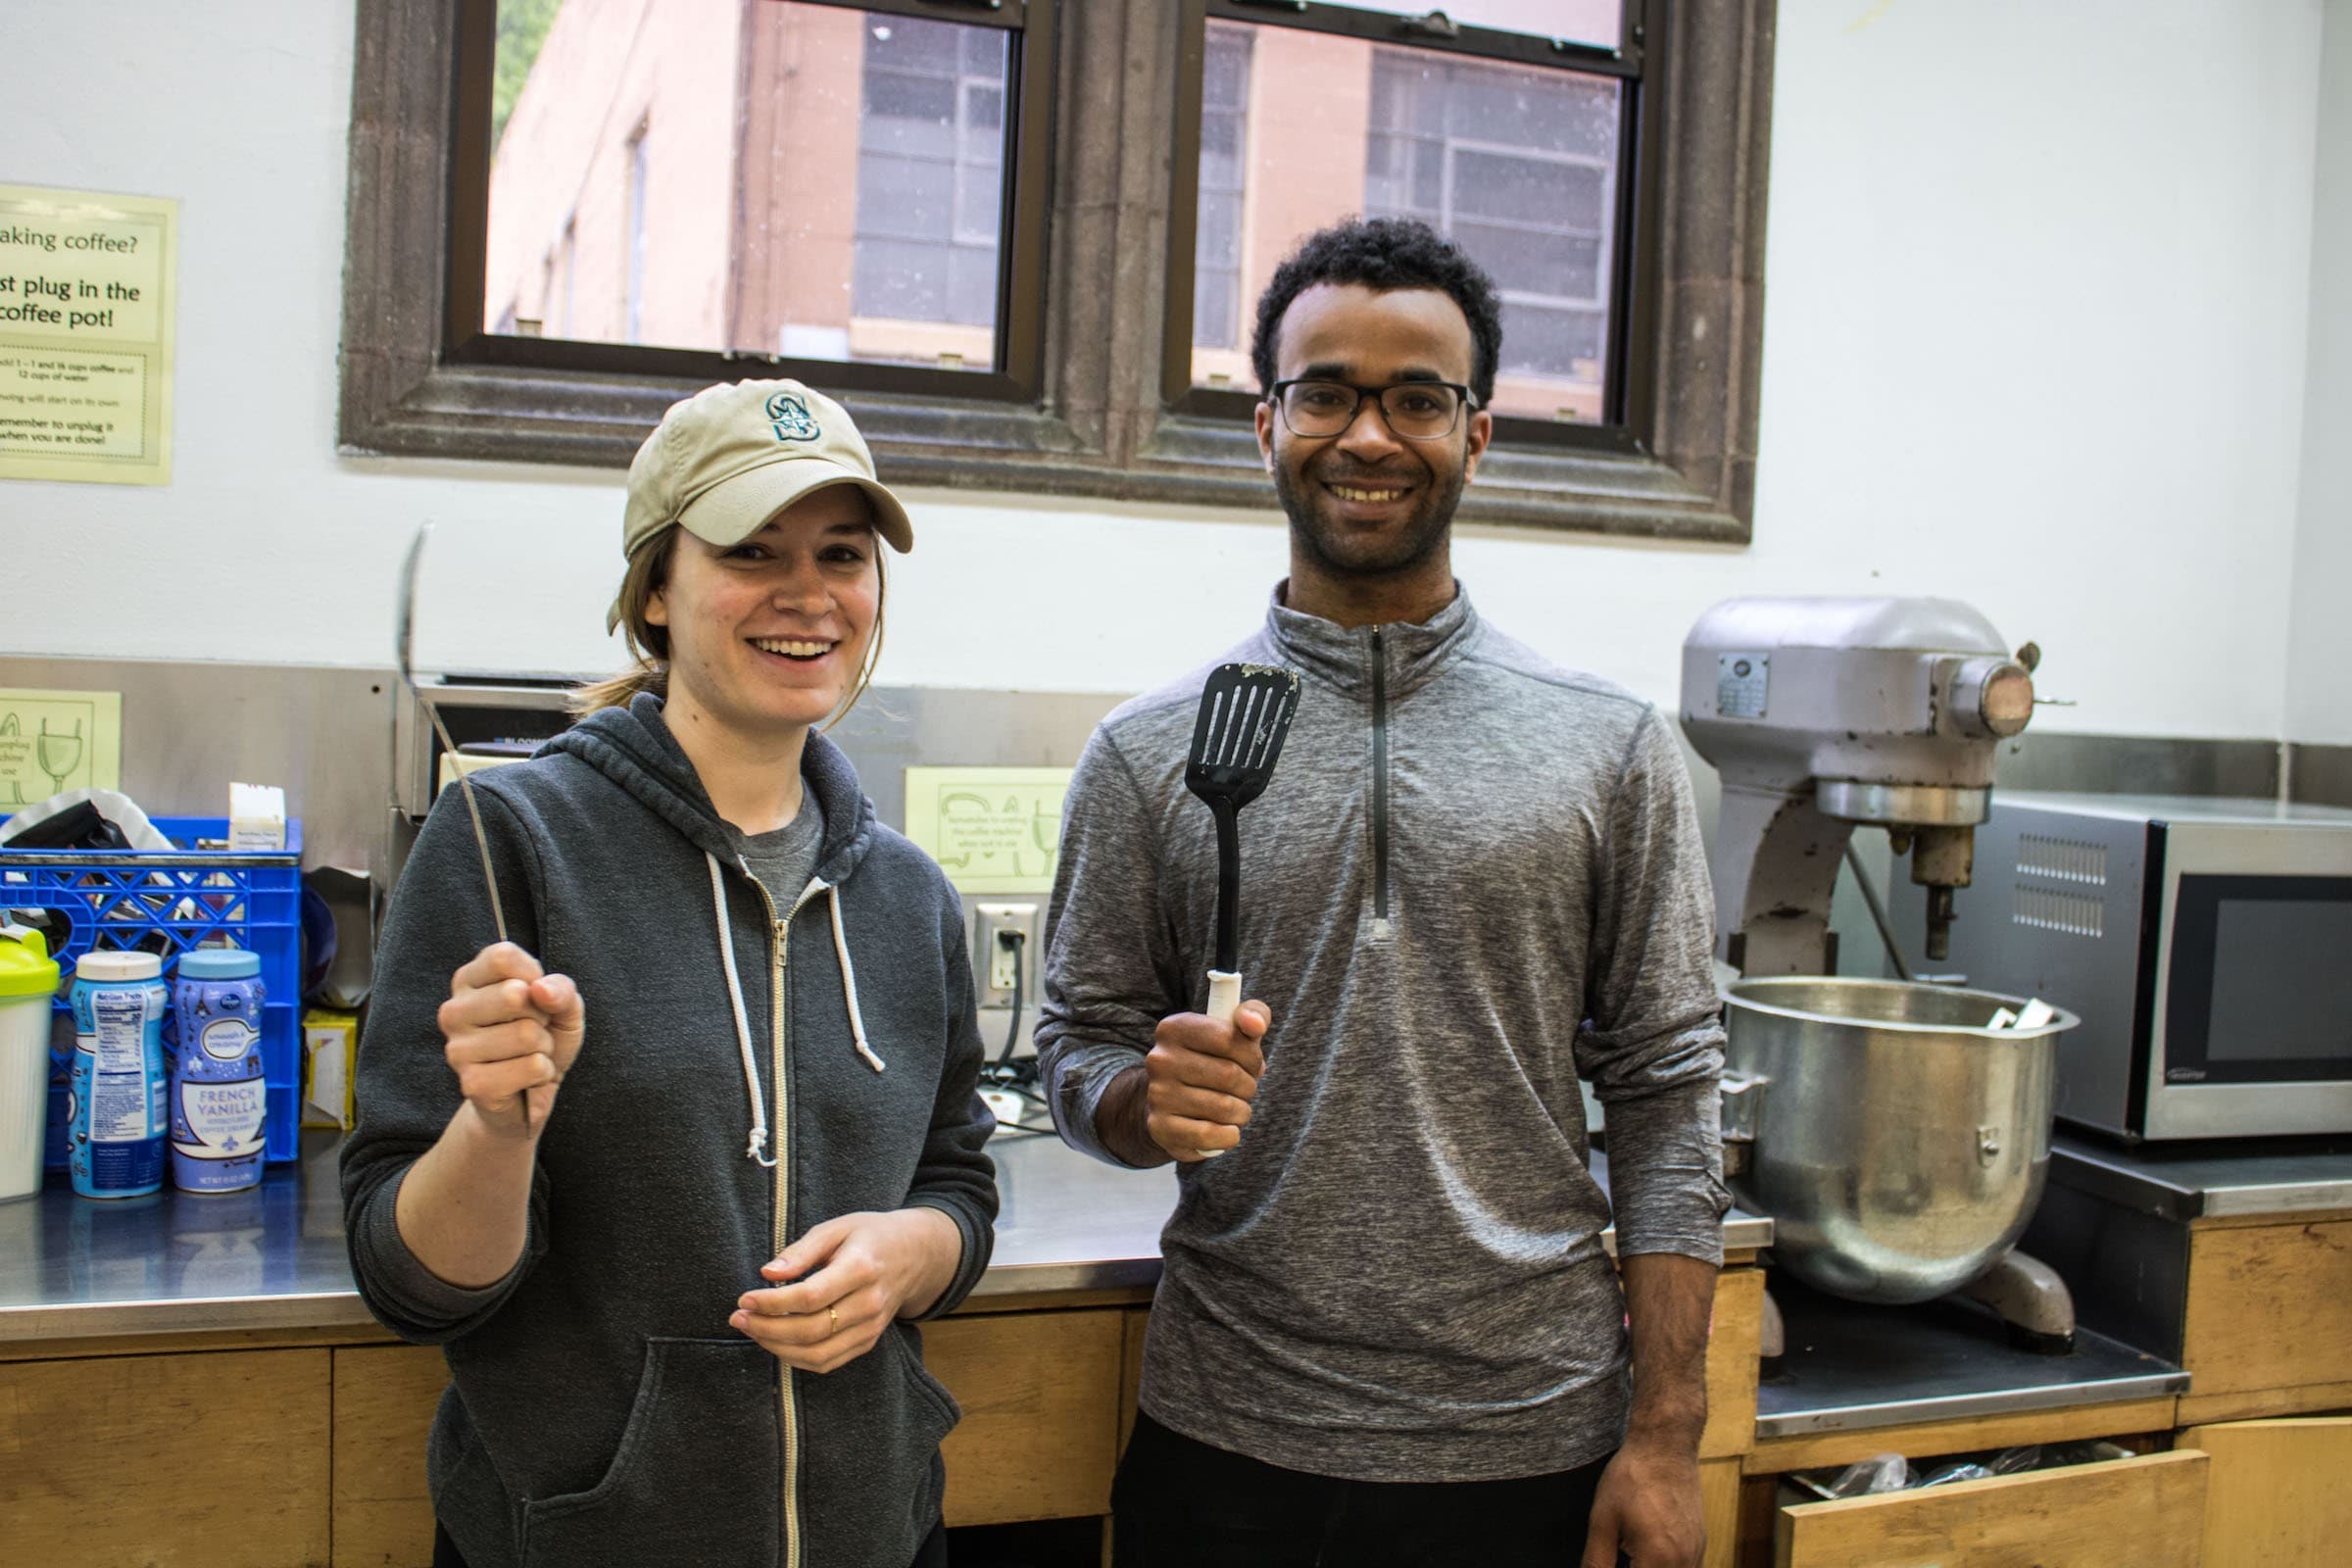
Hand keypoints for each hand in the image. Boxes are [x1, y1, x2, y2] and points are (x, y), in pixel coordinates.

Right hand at [436, 942, 583, 1140]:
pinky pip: (531, 1067)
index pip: (503, 957)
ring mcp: (457, 1049)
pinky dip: (543, 1073)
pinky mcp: (471, 1083)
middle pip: (514, 994)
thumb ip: (561, 989)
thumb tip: (540, 989)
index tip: (535, 995)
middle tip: (534, 1030)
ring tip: (530, 1054)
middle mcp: (454, 1011)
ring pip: (527, 1034)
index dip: (534, 975)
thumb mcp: (563, 1005)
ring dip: (544, 1048)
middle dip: (542, 1016)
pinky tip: (526, 1078)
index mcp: (469, 981)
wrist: (531, 1094)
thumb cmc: (544, 1036)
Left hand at [731, 1208, 961, 1372]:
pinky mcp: (868, 1342)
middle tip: (738, 1318)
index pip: (810, 1296)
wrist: (915, 1255)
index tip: (744, 1299)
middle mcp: (870, 1303)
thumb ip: (801, 1250)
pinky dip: (796, 1359)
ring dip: (777, 1347)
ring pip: (817, 1354)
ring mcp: (871, 1327)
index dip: (772, 1303)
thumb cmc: (869, 1236)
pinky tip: (776, 1342)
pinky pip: (827, 1362)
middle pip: (811, 1330)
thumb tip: (767, 1274)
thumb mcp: (837, 1228)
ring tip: (752, 1331)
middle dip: (766, 1329)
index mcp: (862, 1268)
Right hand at [1144, 1002, 1268, 1161]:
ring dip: (1241, 1112)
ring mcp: (1157, 1095)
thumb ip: (1253, 1014)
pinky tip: (1226, 1130)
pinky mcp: (1160, 1128)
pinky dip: (1229, 1136)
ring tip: (1234, 1108)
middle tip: (1244, 1089)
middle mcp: (1159, 1059)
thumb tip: (1255, 1023)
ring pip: (1224, 1107)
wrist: (1171, 1101)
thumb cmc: (1212, 1061)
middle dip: (1248, 1086)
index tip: (1250, 1063)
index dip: (1250, 1055)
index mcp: (1174, 1028)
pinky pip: (1210, 1136)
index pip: (1228, 1038)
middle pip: (1229, 1075)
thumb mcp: (1233, 1030)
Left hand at [1581, 1437, 1704, 1567]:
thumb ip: (1597, 1560)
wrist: (1665, 1444)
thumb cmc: (1632, 1477)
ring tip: (1630, 1553)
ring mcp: (1697, 1553)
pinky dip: (1665, 1566)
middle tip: (1619, 1552)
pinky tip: (1646, 1551)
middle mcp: (1684, 1562)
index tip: (1612, 1559)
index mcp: (1658, 1559)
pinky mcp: (1701, 1543)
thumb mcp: (1603, 1519)